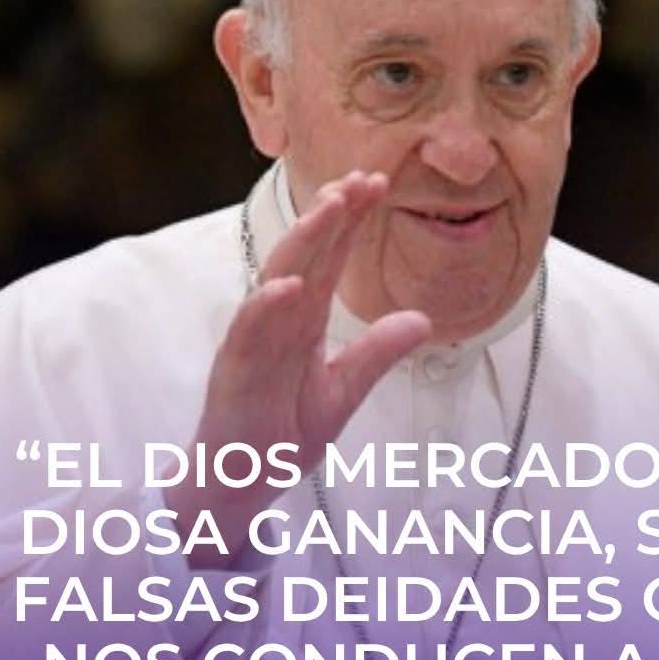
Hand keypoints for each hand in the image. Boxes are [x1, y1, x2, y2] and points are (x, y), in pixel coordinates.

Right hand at [169, 170, 431, 559]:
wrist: (240, 482)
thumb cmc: (282, 432)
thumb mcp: (343, 392)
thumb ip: (377, 354)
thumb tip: (422, 320)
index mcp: (303, 321)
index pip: (330, 259)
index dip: (350, 221)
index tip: (376, 182)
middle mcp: (277, 321)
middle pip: (307, 256)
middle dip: (332, 215)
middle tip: (361, 177)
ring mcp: (254, 342)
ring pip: (277, 279)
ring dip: (303, 242)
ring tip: (330, 207)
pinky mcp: (235, 371)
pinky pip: (250, 333)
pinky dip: (266, 306)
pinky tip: (289, 283)